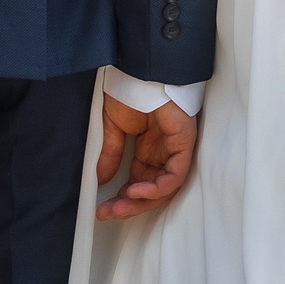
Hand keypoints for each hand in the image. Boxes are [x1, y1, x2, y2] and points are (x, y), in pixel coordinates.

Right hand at [95, 93, 197, 218]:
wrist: (141, 69)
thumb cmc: (129, 89)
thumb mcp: (112, 127)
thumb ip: (110, 154)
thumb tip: (101, 181)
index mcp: (147, 148)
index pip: (138, 182)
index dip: (121, 198)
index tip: (100, 208)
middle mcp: (162, 152)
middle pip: (150, 190)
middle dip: (129, 205)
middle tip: (107, 213)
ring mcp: (174, 148)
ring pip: (163, 188)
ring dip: (140, 201)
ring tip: (118, 207)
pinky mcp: (184, 143)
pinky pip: (175, 176)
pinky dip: (156, 188)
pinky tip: (135, 191)